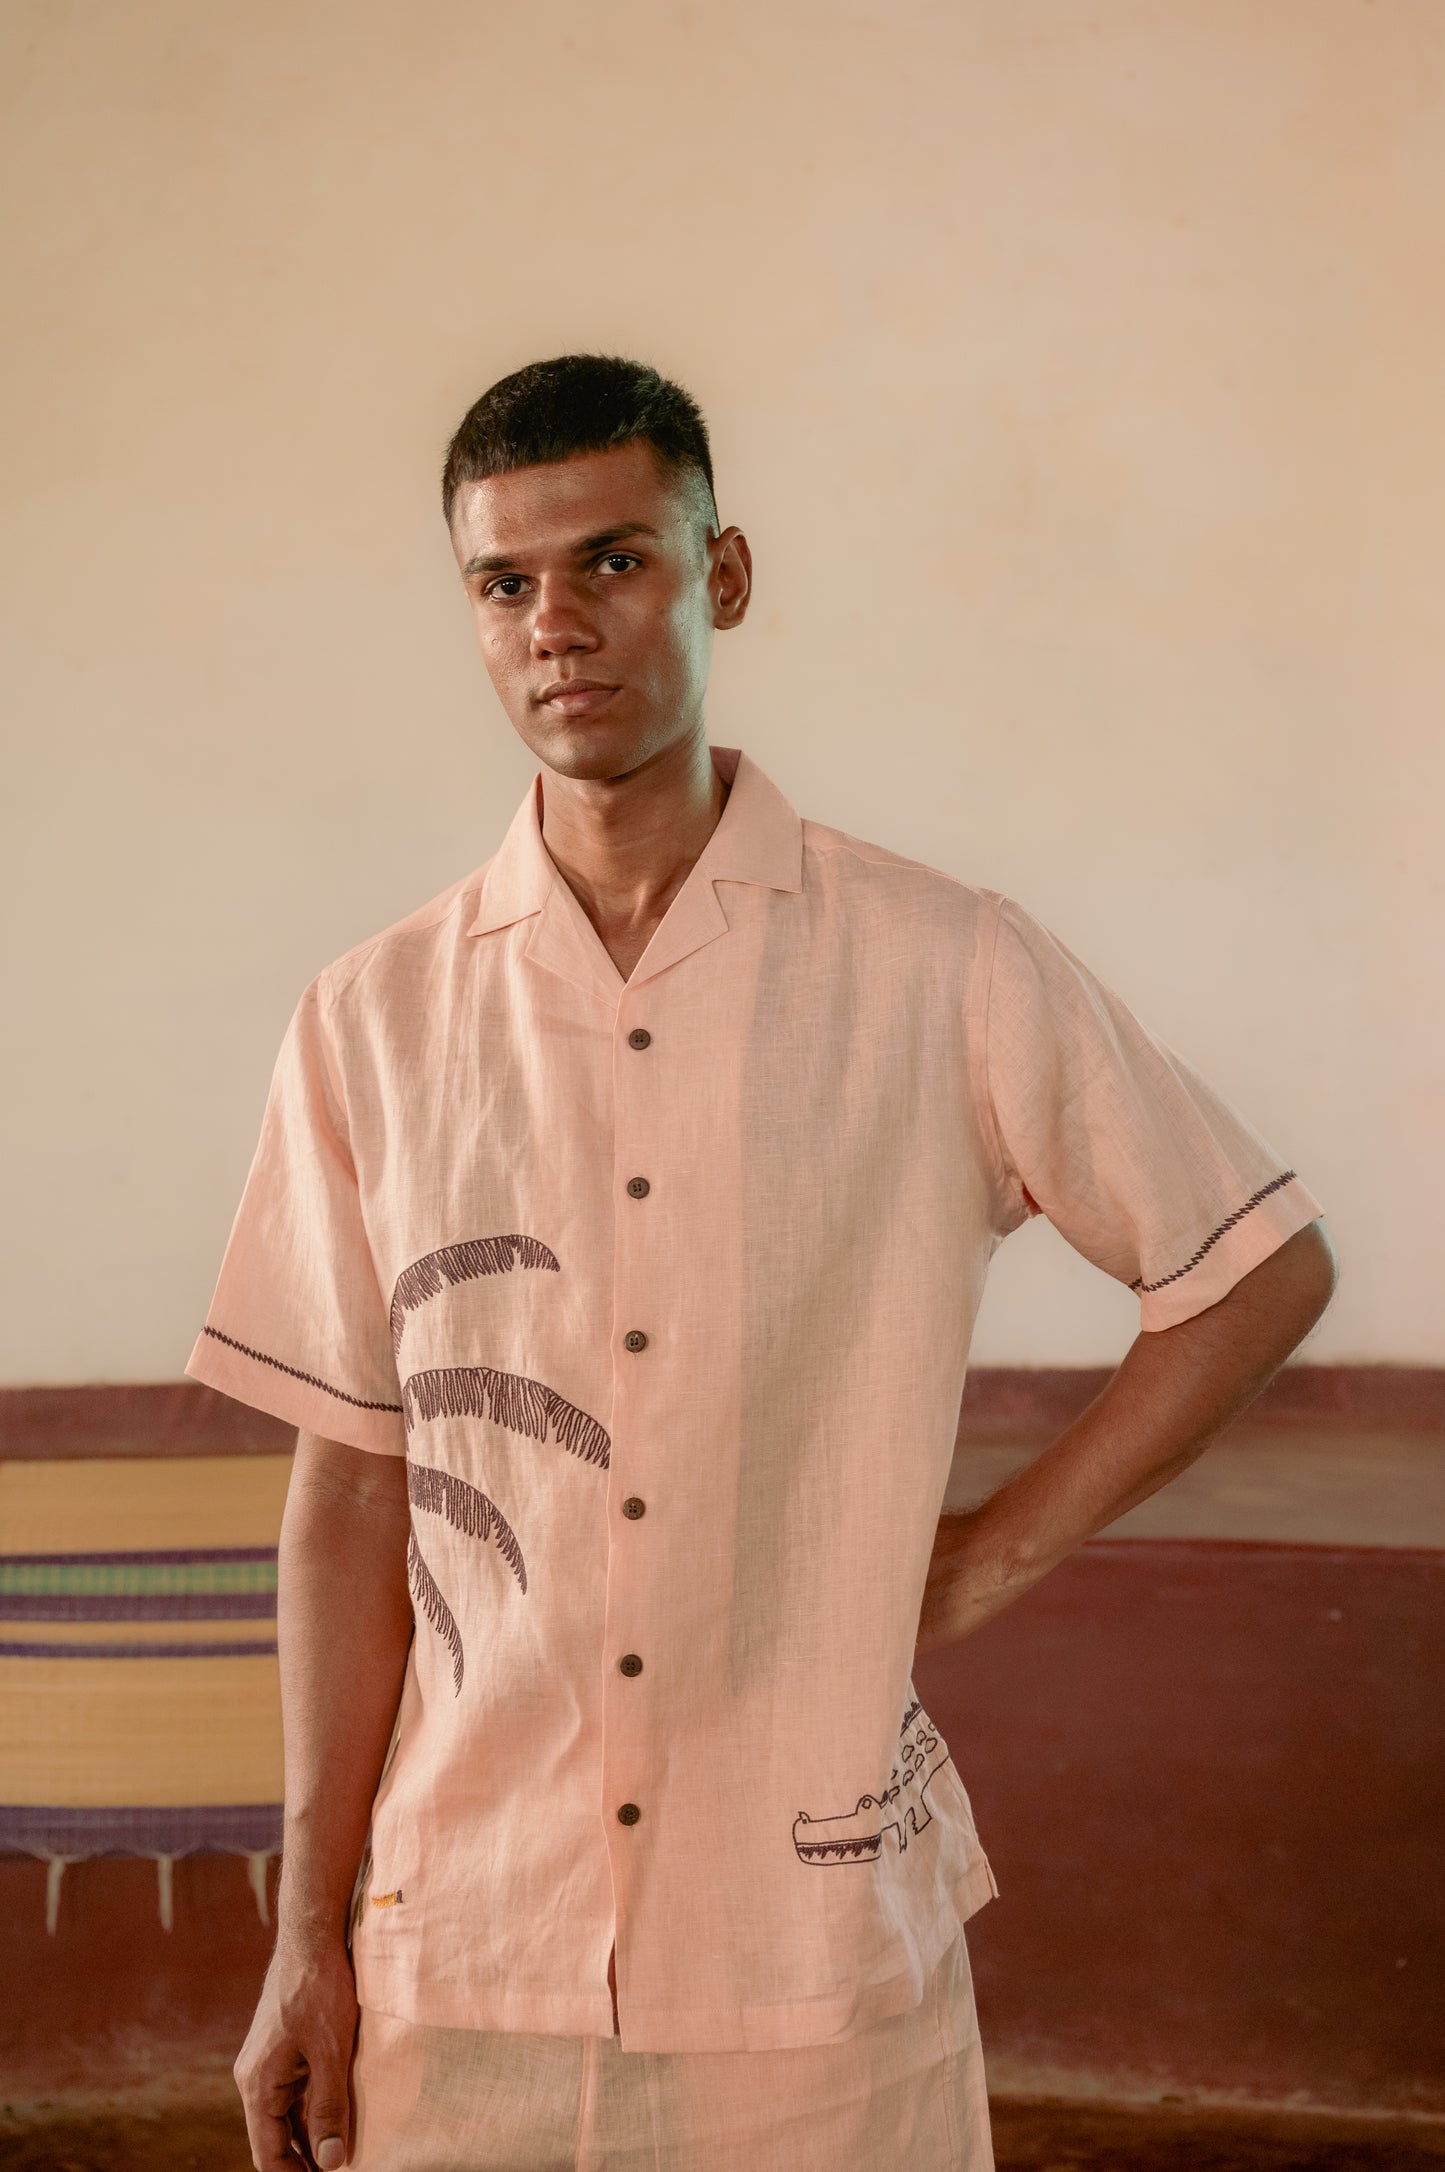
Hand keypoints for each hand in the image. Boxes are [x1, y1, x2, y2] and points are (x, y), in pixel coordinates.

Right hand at [234, 1934, 358, 2169]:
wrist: (313, 1935)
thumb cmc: (319, 1988)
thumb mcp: (331, 2052)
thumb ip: (329, 2109)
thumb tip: (331, 2162)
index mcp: (257, 2083)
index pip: (269, 2153)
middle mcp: (255, 2077)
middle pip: (274, 2138)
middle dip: (303, 2162)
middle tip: (339, 2171)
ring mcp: (268, 2062)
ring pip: (286, 2116)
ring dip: (310, 2137)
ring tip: (342, 2156)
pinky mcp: (284, 2049)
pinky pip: (295, 2092)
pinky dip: (313, 2110)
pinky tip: (338, 2119)